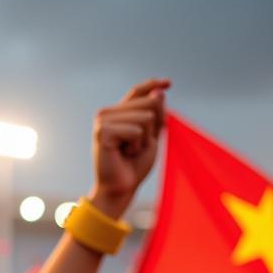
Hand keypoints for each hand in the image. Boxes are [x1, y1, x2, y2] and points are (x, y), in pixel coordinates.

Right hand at [89, 78, 170, 218]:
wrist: (120, 189)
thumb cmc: (134, 166)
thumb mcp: (151, 137)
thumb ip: (156, 115)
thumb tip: (158, 93)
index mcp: (118, 113)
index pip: (138, 92)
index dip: (153, 85)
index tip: (169, 83)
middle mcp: (108, 113)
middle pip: (149, 103)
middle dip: (153, 128)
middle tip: (136, 148)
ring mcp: (103, 120)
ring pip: (145, 118)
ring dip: (143, 140)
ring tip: (128, 152)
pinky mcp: (103, 131)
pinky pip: (136, 130)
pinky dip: (136, 145)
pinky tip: (123, 155)